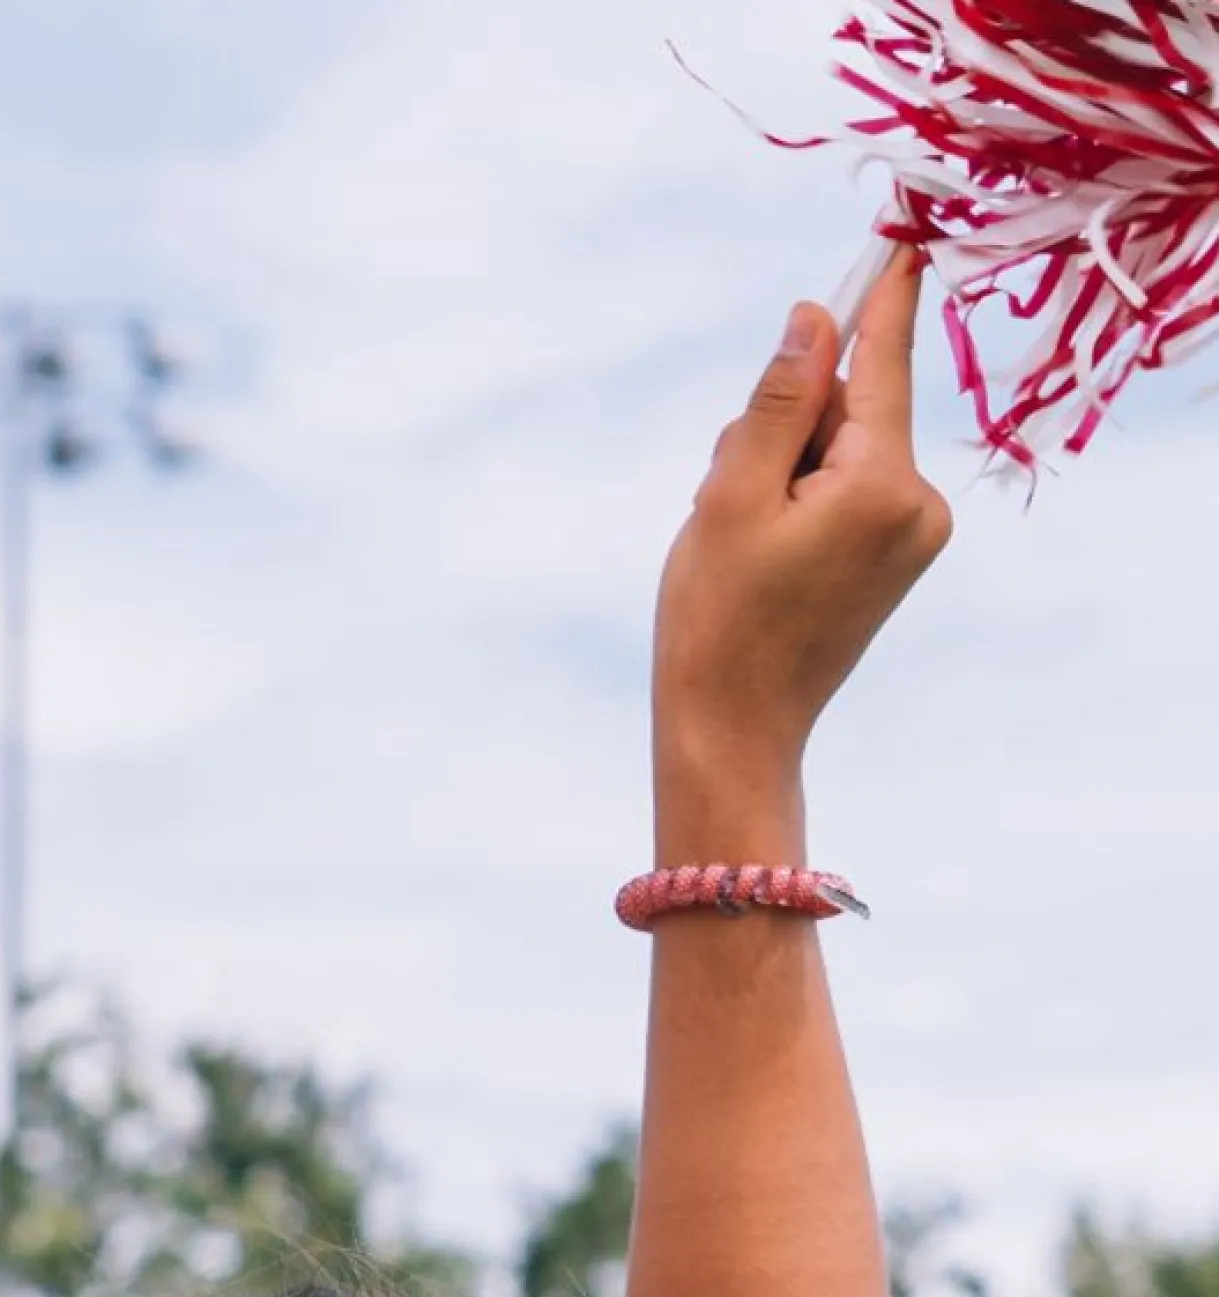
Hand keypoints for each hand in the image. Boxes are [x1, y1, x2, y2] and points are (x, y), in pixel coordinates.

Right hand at [653, 250, 951, 812]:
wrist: (735, 730)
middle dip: (787, 426)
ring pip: (843, 449)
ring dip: (784, 469)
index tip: (908, 225)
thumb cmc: (719, 618)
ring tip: (744, 540)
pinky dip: (801, 499)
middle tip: (730, 497)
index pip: (885, 360)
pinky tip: (765, 551)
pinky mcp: (897, 559)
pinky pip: (849, 489)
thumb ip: (782, 398)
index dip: (881, 293)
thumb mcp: (732, 491)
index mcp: (883, 484)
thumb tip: (820, 317)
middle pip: (852, 407)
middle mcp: (919, 505)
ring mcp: (914, 537)